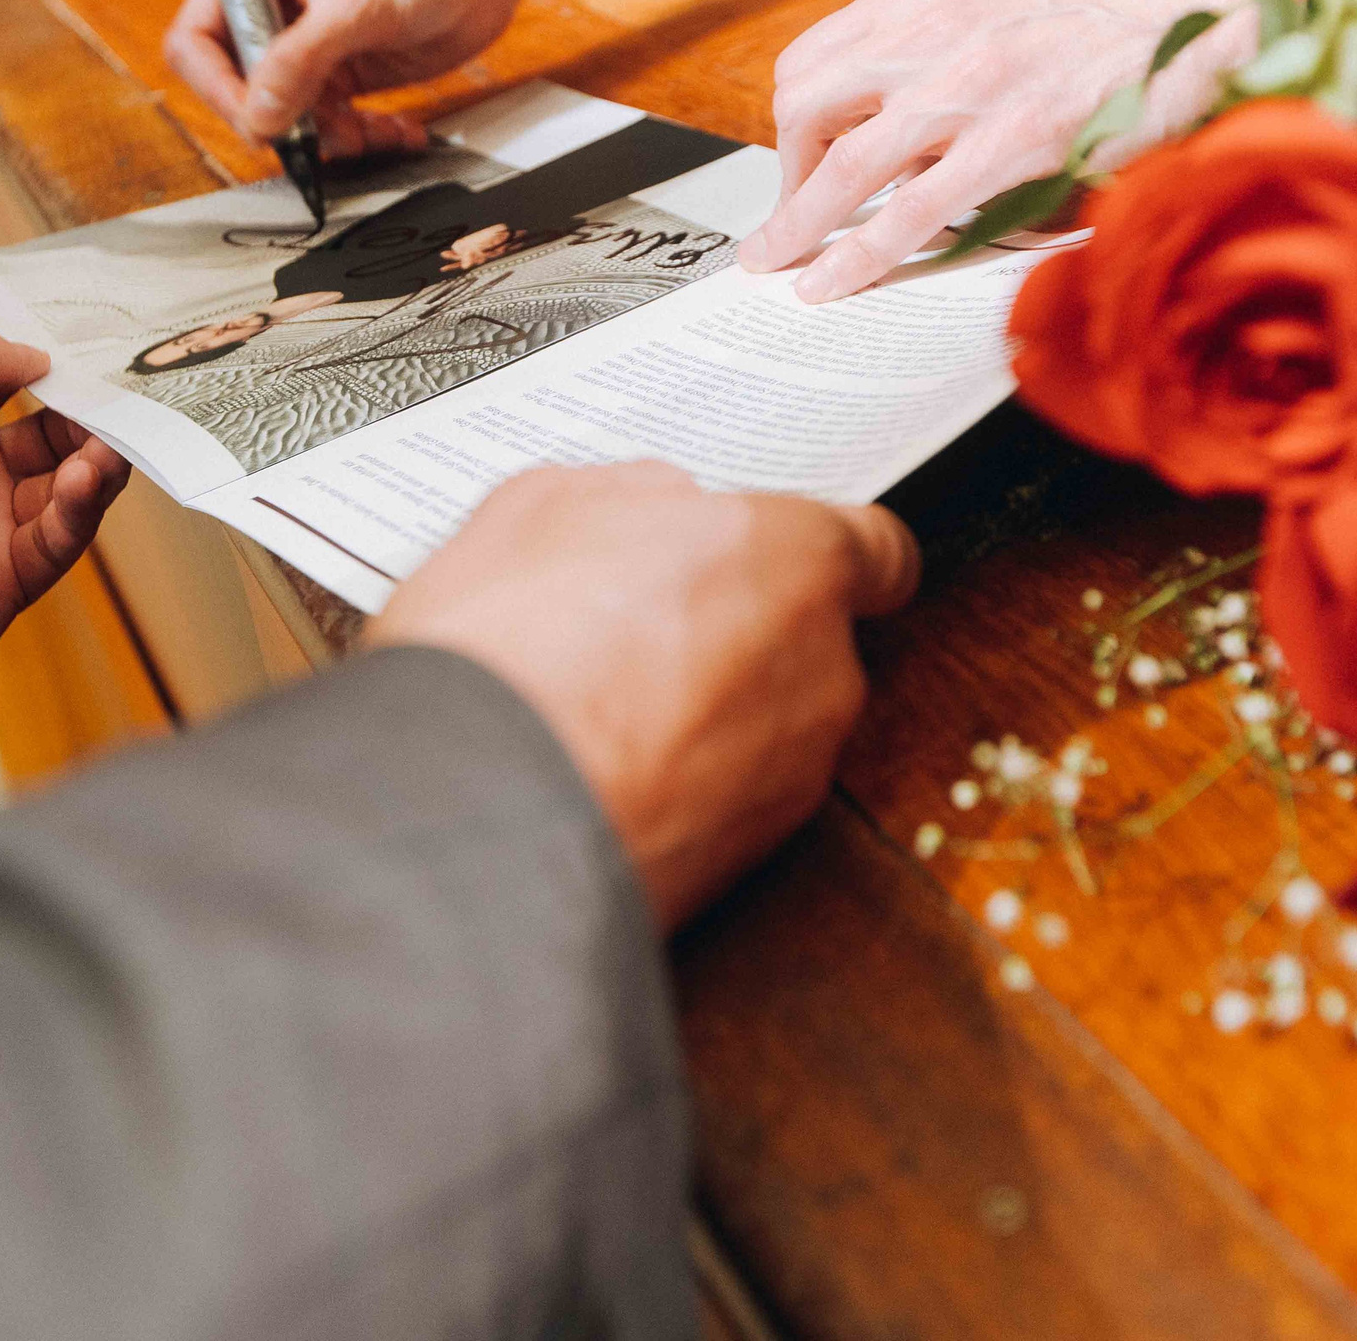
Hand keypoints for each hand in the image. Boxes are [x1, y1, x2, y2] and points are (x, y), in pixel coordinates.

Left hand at [0, 318, 131, 708]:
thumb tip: (32, 353)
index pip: (10, 391)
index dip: (54, 378)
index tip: (99, 364)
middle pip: (50, 445)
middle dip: (88, 427)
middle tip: (122, 413)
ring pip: (61, 497)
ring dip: (90, 470)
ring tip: (105, 454)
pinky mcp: (0, 588)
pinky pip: (52, 548)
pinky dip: (73, 515)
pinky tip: (81, 485)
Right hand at [164, 0, 600, 160]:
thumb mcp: (354, 9)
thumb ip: (299, 63)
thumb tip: (257, 118)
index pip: (195, 43)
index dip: (218, 89)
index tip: (258, 121)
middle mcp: (271, 13)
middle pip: (240, 91)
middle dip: (282, 123)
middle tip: (322, 139)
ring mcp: (308, 48)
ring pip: (288, 118)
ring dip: (327, 139)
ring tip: (369, 135)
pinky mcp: (345, 73)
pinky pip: (333, 123)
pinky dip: (363, 137)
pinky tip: (397, 133)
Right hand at [364, 463, 920, 927]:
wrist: (477, 812)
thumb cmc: (516, 647)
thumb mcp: (545, 507)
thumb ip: (633, 494)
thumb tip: (656, 504)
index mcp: (794, 560)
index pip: (879, 553)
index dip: (820, 555)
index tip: (771, 558)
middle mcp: (822, 669)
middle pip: (809, 639)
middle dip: (737, 632)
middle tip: (636, 625)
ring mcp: (793, 775)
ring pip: (767, 725)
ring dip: (704, 715)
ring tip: (594, 706)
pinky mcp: (750, 861)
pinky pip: (727, 800)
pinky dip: (679, 787)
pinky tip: (594, 770)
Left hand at [740, 0, 1321, 304]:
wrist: (1195, 11)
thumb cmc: (1096, 23)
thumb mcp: (991, 4)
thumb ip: (928, 51)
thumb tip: (876, 131)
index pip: (813, 59)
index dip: (792, 123)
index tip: (795, 165)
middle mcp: (932, 31)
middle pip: (807, 106)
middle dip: (785, 175)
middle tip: (787, 224)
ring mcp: (969, 87)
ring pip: (844, 165)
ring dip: (799, 226)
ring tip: (777, 265)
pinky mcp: (1012, 142)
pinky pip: (910, 211)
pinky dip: (857, 254)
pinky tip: (832, 282)